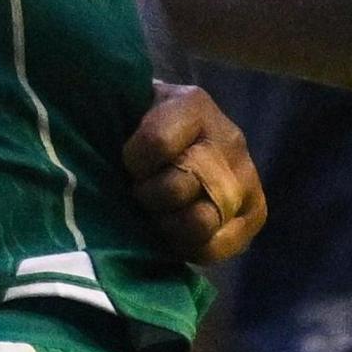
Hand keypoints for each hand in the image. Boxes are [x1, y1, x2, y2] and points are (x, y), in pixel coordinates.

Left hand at [126, 80, 265, 263]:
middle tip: (142, 192)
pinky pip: (219, 246)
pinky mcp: (255, 213)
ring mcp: (246, 177)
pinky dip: (190, 247)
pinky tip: (177, 233)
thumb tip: (97, 147)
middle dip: (148, 197)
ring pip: (200, 221)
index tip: (126, 162)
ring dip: (168, 224)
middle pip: (178, 187)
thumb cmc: (138, 123)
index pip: (158, 143)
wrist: (173, 136)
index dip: (133, 162)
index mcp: (193, 104)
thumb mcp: (125, 107)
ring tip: (159, 213)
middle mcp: (229, 139)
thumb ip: (114, 119)